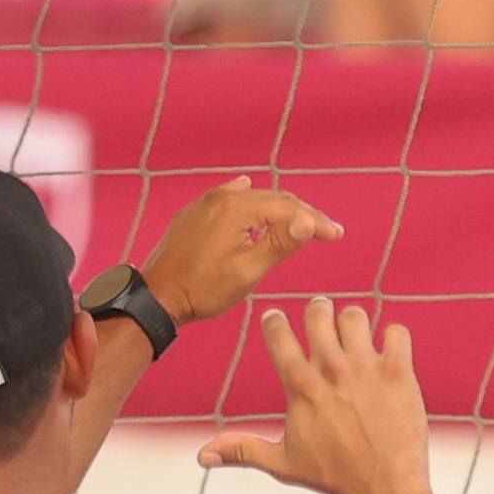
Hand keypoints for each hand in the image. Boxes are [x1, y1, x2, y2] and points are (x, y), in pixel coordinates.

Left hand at [142, 177, 342, 329]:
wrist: (157, 296)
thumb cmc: (202, 289)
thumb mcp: (247, 271)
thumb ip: (279, 244)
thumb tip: (309, 221)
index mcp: (237, 207)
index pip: (289, 207)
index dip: (316, 221)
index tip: (337, 235)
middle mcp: (221, 196)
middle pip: (273, 199)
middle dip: (302, 214)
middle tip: (327, 231)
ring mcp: (205, 203)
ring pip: (253, 199)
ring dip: (279, 210)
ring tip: (299, 224)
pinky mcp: (194, 213)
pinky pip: (231, 200)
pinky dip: (252, 205)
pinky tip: (253, 202)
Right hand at [196, 296, 429, 493]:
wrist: (383, 488)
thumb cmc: (332, 477)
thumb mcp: (282, 463)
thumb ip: (242, 450)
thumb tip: (201, 457)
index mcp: (300, 385)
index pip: (278, 333)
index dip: (275, 321)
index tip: (277, 320)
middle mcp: (331, 369)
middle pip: (318, 312)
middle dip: (318, 311)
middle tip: (323, 319)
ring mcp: (366, 368)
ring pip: (356, 316)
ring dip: (354, 324)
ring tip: (355, 339)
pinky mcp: (399, 372)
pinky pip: (396, 332)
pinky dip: (393, 338)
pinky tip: (389, 354)